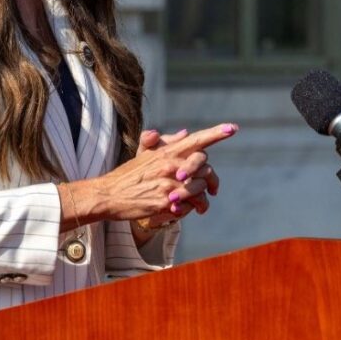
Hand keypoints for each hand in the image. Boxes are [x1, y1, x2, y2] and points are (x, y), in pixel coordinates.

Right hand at [80, 122, 236, 225]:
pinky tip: (188, 211)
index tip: (233, 128)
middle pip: (204, 166)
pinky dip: (192, 208)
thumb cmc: (127, 175)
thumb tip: (185, 133)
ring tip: (202, 207)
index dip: (216, 132)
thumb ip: (165, 143)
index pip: (196, 139)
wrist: (108, 195)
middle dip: (212, 179)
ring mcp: (168, 183)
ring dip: (203, 198)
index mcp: (165, 151)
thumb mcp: (144, 154)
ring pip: (200, 187)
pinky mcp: (165, 201)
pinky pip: (190, 204)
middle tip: (214, 189)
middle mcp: (169, 165)